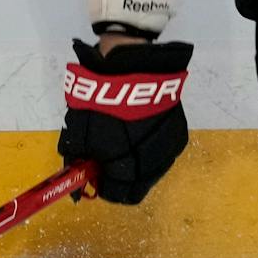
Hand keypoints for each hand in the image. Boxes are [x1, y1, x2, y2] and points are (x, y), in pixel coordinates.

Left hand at [58, 38, 192, 204]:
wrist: (133, 62)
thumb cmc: (101, 97)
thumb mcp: (79, 129)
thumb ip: (79, 160)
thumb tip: (78, 182)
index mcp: (129, 165)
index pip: (118, 194)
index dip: (103, 187)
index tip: (94, 174)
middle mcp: (153, 162)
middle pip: (137, 186)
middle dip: (120, 177)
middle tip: (106, 157)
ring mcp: (170, 146)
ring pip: (152, 169)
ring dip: (137, 163)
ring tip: (125, 140)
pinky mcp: (179, 130)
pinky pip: (163, 151)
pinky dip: (150, 147)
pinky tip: (141, 130)